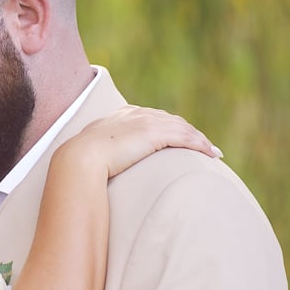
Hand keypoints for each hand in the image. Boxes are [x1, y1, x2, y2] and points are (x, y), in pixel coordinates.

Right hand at [64, 106, 221, 178]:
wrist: (78, 160)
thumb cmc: (78, 164)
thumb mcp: (88, 155)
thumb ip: (97, 157)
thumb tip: (94, 174)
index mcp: (118, 116)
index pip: (150, 116)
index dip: (166, 126)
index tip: (175, 137)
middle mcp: (134, 114)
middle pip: (169, 119)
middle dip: (187, 131)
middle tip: (200, 144)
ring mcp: (145, 121)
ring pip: (182, 127)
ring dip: (199, 139)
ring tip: (211, 151)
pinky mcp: (154, 133)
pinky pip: (186, 136)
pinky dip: (201, 144)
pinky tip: (211, 154)